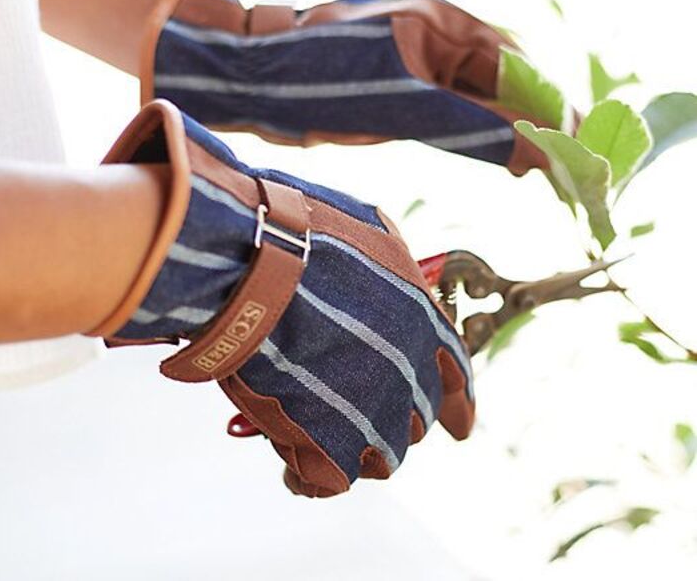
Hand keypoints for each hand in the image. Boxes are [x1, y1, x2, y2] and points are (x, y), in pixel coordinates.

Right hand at [94, 100, 474, 495]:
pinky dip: (307, 476)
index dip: (458, 407)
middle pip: (415, 422)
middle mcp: (408, 374)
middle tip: (355, 412)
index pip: (457, 380)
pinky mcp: (325, 444)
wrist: (250, 259)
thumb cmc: (300, 233)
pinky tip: (291, 466)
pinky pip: (326, 481)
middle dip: (391, 420)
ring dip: (354, 451)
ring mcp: (371, 413)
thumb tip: (398, 269)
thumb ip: (395, 261)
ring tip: (323, 438)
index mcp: (423, 324)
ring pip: (379, 457)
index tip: (460, 430)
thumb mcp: (371, 229)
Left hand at [142, 0, 548, 175]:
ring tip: (537, 169)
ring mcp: (417, 66)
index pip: (516, 66)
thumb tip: (537, 149)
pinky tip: (496, 158)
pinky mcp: (398, 93)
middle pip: (501, 84)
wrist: (254, 84)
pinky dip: (473, 138)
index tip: (574, 144)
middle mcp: (436, 40)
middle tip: (561, 166)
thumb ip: (473, 127)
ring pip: (476, 103)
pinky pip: (448, 115)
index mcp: (444, 23)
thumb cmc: (321, 78)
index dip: (548, 106)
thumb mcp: (406, 103)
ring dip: (505, 134)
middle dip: (531, 123)